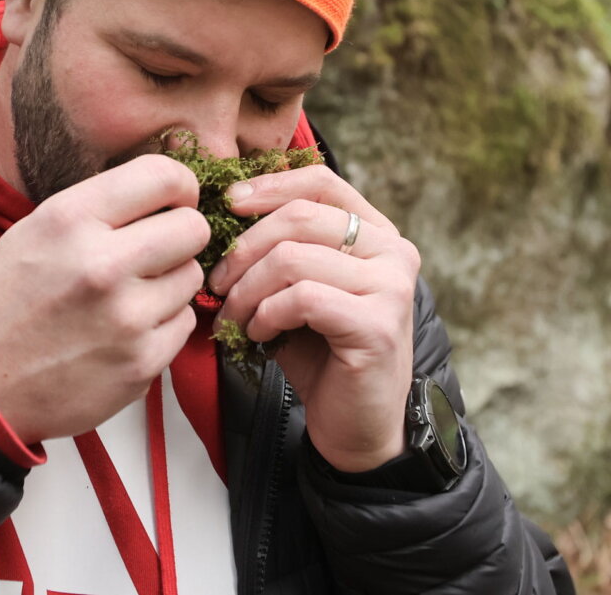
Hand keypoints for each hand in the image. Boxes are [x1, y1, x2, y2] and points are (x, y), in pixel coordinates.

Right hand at [0, 154, 209, 443]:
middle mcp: (102, 264)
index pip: (164, 176)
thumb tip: (168, 193)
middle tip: (155, 250)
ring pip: (192, 277)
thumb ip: (101, 208)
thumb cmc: (5, 301)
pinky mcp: (142, 362)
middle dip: (180, 235)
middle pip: (193, 228)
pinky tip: (126, 329)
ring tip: (128, 295)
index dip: (180, 187)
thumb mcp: (36, 229)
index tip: (174, 202)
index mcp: (71, 219)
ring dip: (169, 283)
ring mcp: (126, 318)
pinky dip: (163, 324)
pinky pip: (184, 323)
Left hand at [207, 165, 419, 472]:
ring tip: (234, 317)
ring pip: (293, 257)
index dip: (270, 186)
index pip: (321, 183)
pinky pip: (302, 298)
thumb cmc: (321, 355)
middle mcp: (393, 251)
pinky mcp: (377, 325)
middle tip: (217, 283)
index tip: (228, 203)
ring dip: (247, 290)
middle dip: (244, 248)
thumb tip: (223, 210)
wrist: (356, 427)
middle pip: (300, 217)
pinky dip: (266, 315)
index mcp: (376, 233)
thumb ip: (280, 249)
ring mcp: (391, 287)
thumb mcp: (298, 290)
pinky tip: (258, 335)